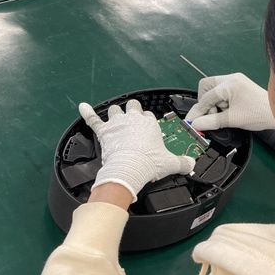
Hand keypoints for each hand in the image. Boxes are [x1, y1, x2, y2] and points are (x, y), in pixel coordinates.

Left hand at [78, 100, 194, 201]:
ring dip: (115, 113)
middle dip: (132, 111)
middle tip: (133, 120)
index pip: (149, 116)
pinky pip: (93, 119)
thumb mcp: (171, 164)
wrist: (129, 169)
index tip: (148, 130)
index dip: (148, 122)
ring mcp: (117, 124)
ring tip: (115, 119)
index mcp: (149, 124)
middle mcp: (133, 119)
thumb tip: (191, 164)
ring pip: (114, 110)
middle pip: (132, 106)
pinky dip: (87, 113)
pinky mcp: (104, 131)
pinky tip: (83, 107)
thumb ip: (183, 162)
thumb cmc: (149, 164)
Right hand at [184, 73, 274, 131]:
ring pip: (213, 89)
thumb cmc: (259, 114)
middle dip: (205, 102)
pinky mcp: (239, 86)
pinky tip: (228, 111)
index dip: (198, 110)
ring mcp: (235, 81)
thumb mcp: (232, 120)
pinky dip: (221, 101)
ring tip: (223, 114)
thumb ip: (211, 121)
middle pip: (206, 87)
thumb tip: (195, 124)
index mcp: (229, 84)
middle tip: (210, 115)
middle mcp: (231, 78)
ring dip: (214, 103)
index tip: (192, 121)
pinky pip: (222, 91)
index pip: (206, 96)